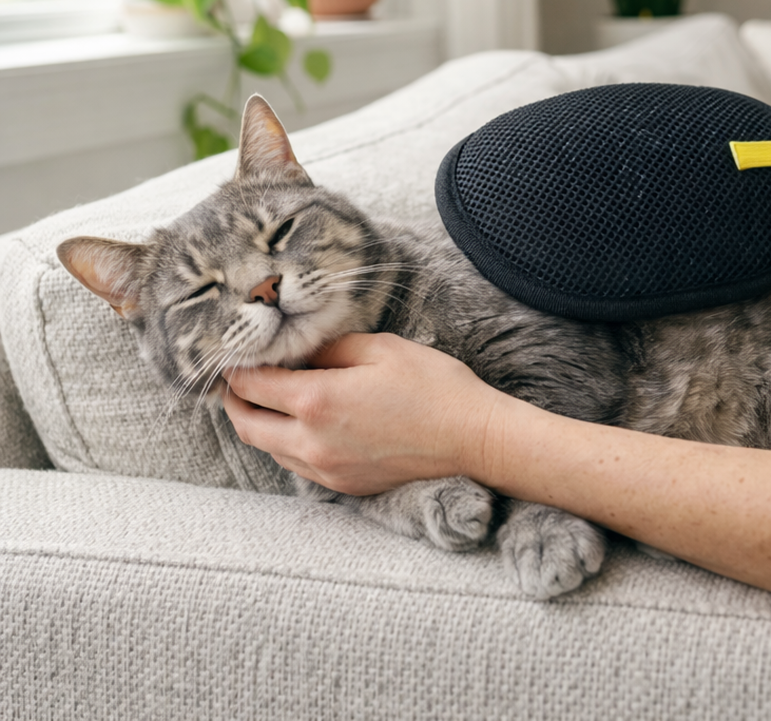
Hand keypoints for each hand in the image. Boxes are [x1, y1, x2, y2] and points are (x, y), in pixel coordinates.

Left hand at [221, 333, 499, 495]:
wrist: (472, 439)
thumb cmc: (433, 386)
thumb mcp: (380, 348)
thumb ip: (330, 348)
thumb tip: (299, 351)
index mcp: (317, 401)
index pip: (253, 385)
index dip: (238, 367)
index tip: (235, 353)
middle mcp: (312, 443)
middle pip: (246, 426)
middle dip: (233, 400)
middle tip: (234, 379)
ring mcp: (326, 470)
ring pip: (269, 449)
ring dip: (258, 423)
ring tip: (264, 398)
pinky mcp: (343, 486)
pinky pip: (296, 465)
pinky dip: (285, 443)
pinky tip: (300, 423)